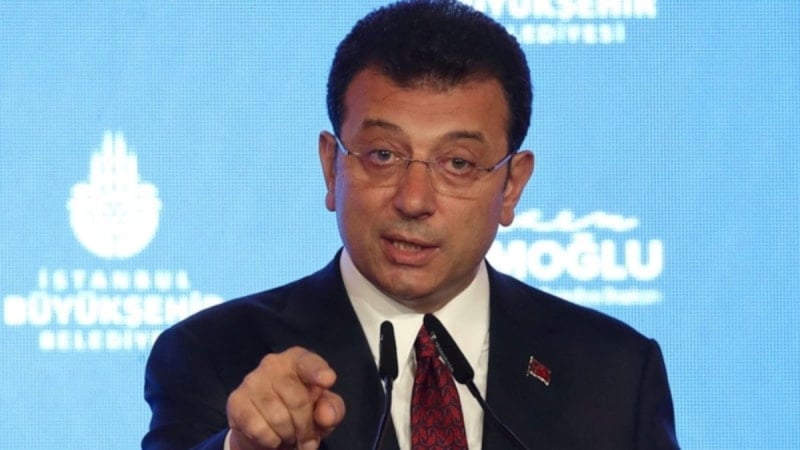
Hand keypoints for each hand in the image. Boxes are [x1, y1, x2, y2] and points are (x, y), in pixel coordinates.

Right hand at [226, 347, 345, 449]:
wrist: (265, 430)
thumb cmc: (300, 412)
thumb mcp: (323, 411)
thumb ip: (332, 409)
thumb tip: (326, 415)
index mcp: (298, 360)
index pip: (308, 362)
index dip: (318, 372)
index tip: (328, 381)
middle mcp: (273, 364)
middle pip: (298, 400)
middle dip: (306, 427)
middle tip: (306, 439)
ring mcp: (251, 381)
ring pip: (278, 417)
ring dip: (288, 435)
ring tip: (288, 435)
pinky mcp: (236, 401)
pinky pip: (259, 429)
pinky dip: (271, 440)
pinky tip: (271, 436)